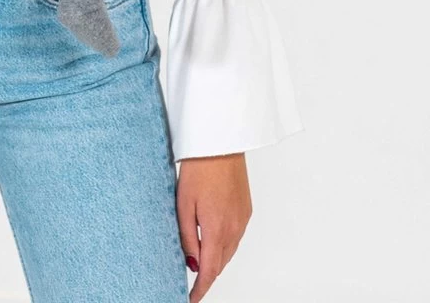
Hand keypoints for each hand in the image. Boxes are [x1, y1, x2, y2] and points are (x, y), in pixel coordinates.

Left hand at [176, 152, 251, 300]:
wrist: (220, 142)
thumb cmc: (199, 168)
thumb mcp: (183, 203)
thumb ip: (187, 236)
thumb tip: (192, 263)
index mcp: (216, 229)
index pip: (209, 271)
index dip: (200, 289)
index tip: (191, 298)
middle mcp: (234, 228)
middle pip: (220, 264)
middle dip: (207, 276)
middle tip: (192, 282)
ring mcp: (242, 219)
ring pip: (229, 251)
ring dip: (216, 260)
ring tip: (200, 263)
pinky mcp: (246, 209)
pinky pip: (236, 236)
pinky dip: (225, 245)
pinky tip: (214, 240)